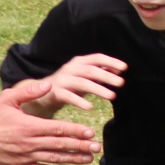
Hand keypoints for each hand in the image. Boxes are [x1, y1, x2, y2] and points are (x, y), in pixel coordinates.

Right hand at [0, 86, 99, 164]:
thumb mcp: (8, 98)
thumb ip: (29, 91)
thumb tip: (48, 85)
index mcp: (29, 126)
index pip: (58, 129)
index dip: (76, 131)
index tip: (91, 132)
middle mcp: (29, 143)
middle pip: (60, 145)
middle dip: (81, 146)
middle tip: (97, 147)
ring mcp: (25, 157)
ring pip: (54, 159)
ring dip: (73, 159)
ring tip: (89, 158)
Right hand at [10, 53, 125, 116]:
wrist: (40, 94)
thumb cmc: (67, 85)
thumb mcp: (84, 77)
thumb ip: (100, 72)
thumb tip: (119, 69)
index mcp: (78, 62)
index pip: (96, 58)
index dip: (110, 61)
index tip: (124, 68)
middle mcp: (70, 68)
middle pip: (91, 70)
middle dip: (107, 76)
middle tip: (121, 83)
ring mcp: (62, 80)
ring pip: (82, 83)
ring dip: (98, 89)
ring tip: (112, 96)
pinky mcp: (55, 93)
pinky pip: (69, 96)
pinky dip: (80, 101)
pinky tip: (90, 107)